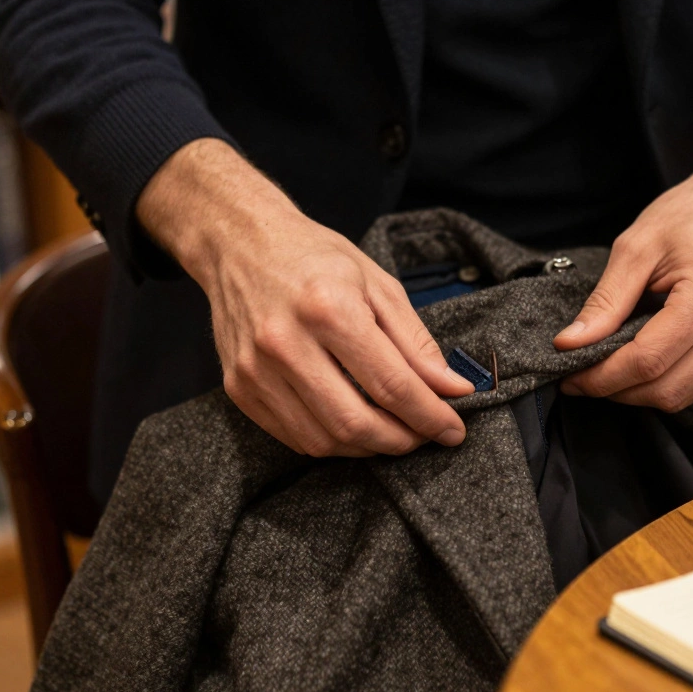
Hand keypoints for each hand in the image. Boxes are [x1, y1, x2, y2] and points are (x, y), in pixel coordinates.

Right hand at [137, 139, 474, 455]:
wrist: (239, 243)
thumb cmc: (315, 258)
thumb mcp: (378, 285)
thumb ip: (416, 342)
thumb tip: (453, 390)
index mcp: (329, 309)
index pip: (392, 385)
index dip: (430, 417)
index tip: (454, 431)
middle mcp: (285, 343)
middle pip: (355, 423)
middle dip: (402, 441)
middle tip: (425, 437)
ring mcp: (255, 370)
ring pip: (323, 440)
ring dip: (368, 448)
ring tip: (393, 432)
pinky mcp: (238, 388)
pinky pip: (294, 437)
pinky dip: (332, 442)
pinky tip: (353, 426)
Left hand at [553, 116, 692, 411]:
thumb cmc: (692, 216)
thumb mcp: (636, 247)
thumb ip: (604, 302)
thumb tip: (569, 345)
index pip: (647, 361)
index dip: (601, 377)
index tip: (568, 377)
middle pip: (664, 389)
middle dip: (615, 389)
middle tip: (580, 375)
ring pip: (681, 397)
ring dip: (637, 392)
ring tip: (608, 366)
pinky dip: (663, 383)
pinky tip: (643, 361)